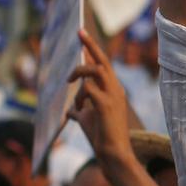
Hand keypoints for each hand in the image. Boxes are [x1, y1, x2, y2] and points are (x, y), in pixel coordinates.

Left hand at [68, 29, 134, 161]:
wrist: (114, 154)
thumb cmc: (102, 138)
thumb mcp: (87, 120)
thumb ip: (80, 112)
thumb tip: (69, 111)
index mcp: (113, 90)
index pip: (103, 65)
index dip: (93, 50)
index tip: (83, 35)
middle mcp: (116, 89)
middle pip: (103, 60)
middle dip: (90, 44)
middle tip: (80, 32)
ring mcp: (113, 96)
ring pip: (96, 69)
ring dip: (80, 71)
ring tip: (69, 80)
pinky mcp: (106, 105)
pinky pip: (88, 89)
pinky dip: (79, 96)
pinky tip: (77, 109)